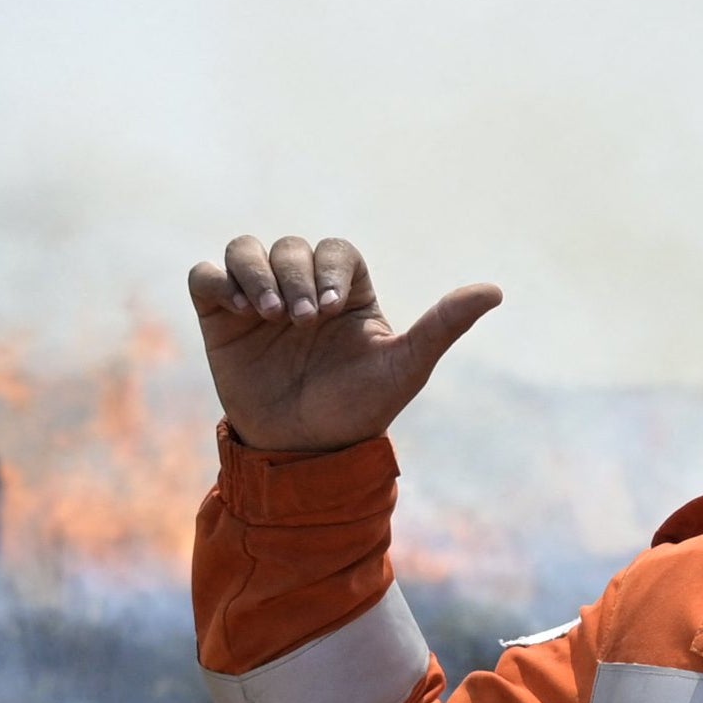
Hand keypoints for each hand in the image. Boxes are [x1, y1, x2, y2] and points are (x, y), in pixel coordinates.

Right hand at [188, 235, 499, 452]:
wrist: (303, 454)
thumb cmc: (359, 411)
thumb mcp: (404, 367)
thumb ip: (442, 325)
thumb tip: (495, 290)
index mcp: (345, 291)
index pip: (335, 249)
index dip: (331, 267)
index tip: (334, 309)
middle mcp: (300, 288)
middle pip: (289, 248)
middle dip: (294, 277)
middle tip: (302, 323)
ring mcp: (257, 301)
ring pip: (245, 250)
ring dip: (254, 273)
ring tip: (268, 314)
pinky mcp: (219, 318)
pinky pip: (206, 276)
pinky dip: (218, 281)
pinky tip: (239, 311)